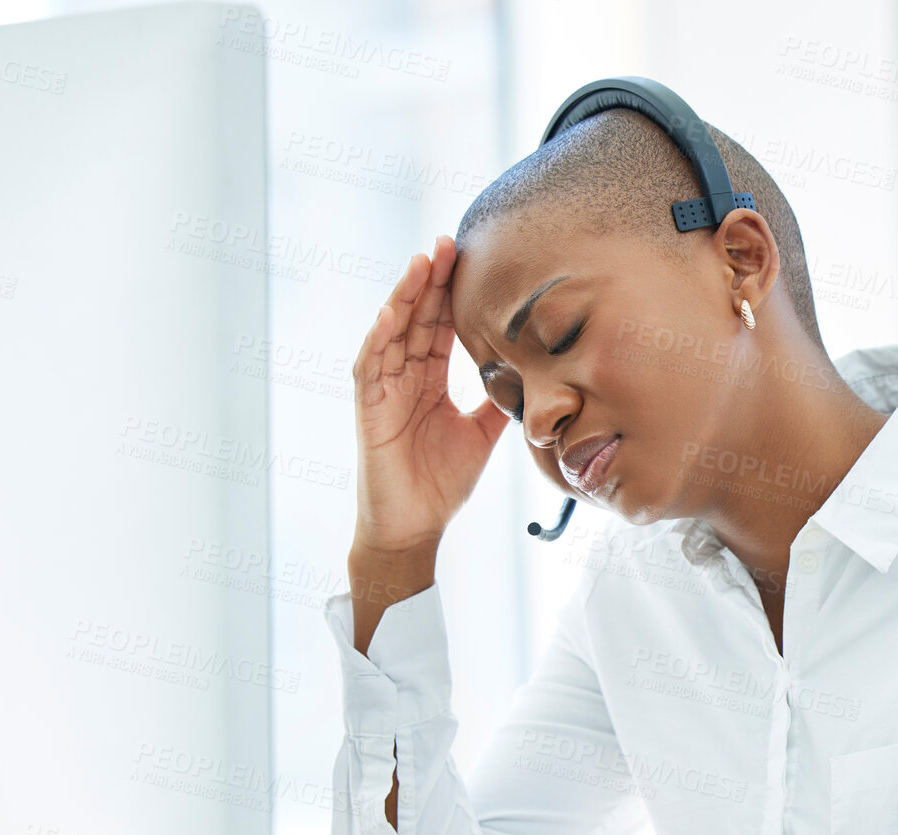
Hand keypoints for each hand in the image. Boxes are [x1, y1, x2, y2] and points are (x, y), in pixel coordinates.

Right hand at [351, 234, 510, 555]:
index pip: (438, 326)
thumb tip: (529, 375)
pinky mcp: (368, 411)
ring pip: (391, 333)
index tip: (467, 259)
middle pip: (415, 318)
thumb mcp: (481, 435)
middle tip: (448, 243)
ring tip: (421, 263)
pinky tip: (391, 314)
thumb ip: (496, 402)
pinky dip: (378, 340)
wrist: (414, 529)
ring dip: (405, 297)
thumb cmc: (440, 484)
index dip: (450, 293)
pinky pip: (370, 368)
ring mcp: (383, 392)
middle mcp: (403, 379)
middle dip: (430, 280)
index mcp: (427, 381)